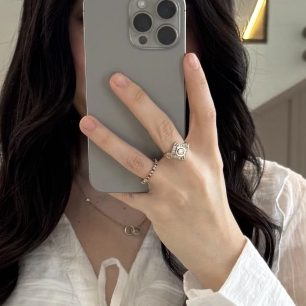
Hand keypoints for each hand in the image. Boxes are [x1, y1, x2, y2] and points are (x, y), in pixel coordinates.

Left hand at [79, 52, 247, 291]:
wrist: (218, 249)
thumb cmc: (209, 204)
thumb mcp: (209, 169)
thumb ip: (190, 145)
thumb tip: (155, 121)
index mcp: (208, 153)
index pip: (205, 111)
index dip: (197, 84)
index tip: (187, 57)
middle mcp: (191, 168)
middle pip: (161, 126)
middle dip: (136, 100)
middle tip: (115, 79)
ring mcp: (173, 190)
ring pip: (134, 159)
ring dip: (107, 139)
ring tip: (87, 121)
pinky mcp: (157, 211)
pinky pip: (127, 192)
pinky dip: (110, 182)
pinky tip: (94, 171)